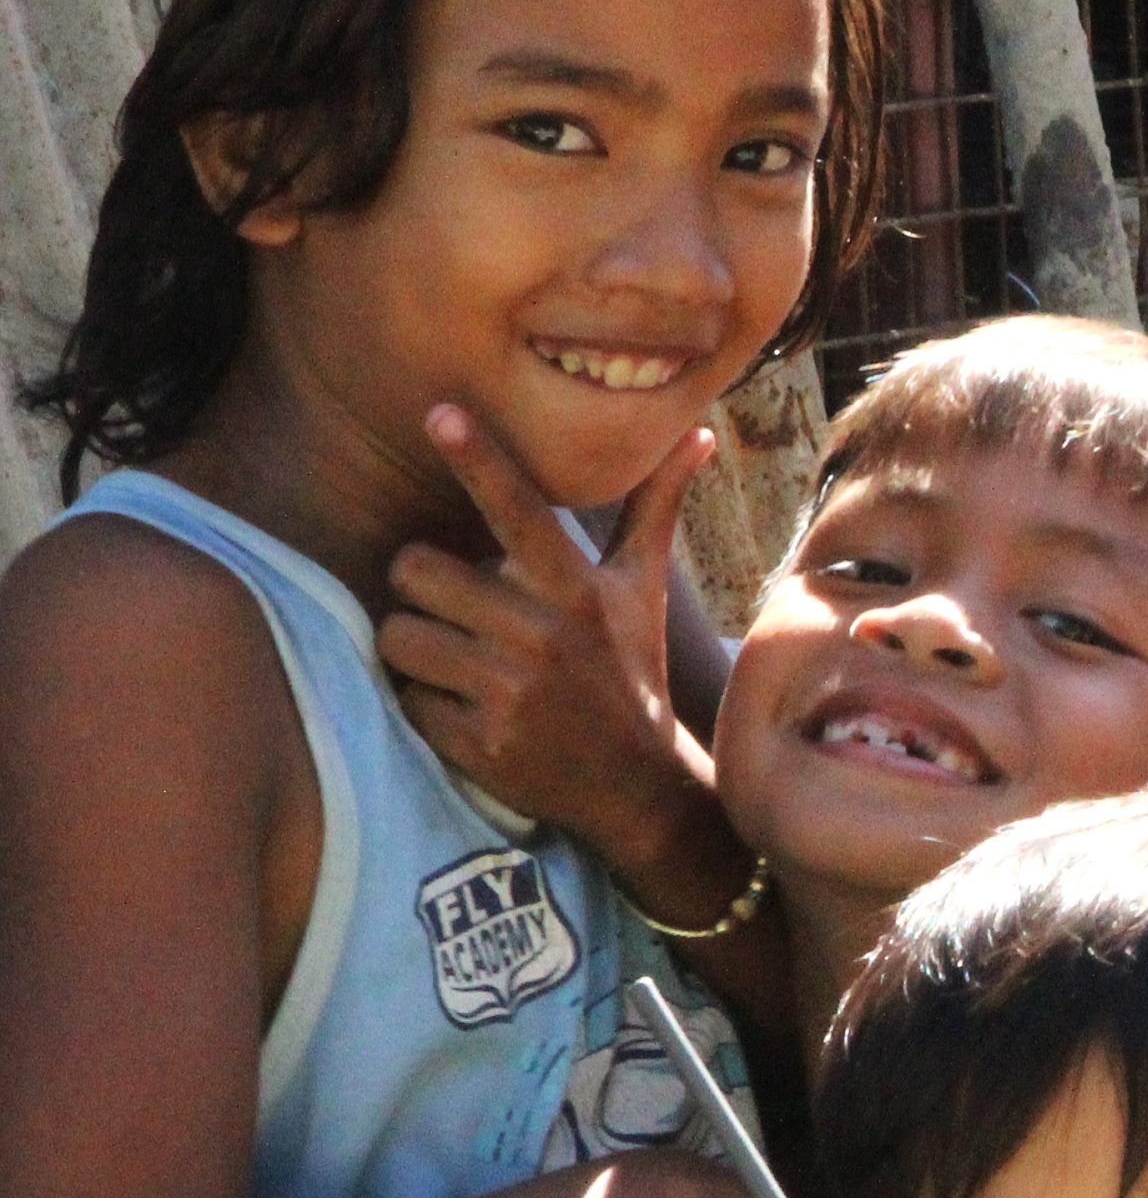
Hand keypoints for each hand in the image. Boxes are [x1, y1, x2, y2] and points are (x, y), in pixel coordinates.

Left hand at [382, 409, 724, 868]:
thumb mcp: (643, 590)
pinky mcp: (478, 741)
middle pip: (416, 570)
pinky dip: (423, 701)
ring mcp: (510, 692)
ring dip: (415, 645)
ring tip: (457, 659)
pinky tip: (465, 707)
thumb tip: (700, 433)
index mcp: (579, 589)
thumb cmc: (630, 670)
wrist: (638, 785)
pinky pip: (405, 696)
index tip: (440, 412)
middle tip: (453, 606)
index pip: (519, 508)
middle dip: (422, 588)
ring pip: (398, 634)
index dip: (478, 458)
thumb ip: (656, 508)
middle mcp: (544, 635)